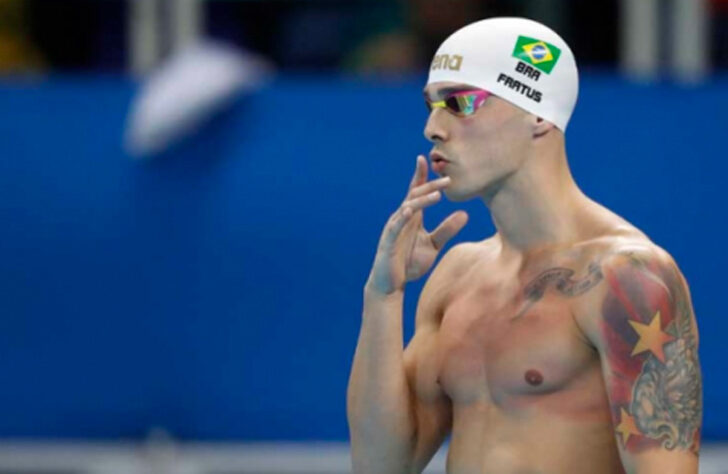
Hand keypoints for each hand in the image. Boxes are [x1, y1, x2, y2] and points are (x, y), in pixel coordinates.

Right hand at [366, 155, 468, 295]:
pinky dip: (402, 217)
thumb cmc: (409, 263)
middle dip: (430, 186)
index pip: (416, 191)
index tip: (428, 159)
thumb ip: (447, 230)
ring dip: (422, 200)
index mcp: (412, 217)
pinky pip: (395, 226)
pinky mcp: (388, 240)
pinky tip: (410, 210)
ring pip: (407, 207)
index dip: (421, 175)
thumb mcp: (433, 245)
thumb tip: (464, 214)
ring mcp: (394, 228)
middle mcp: (402, 218)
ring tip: (438, 195)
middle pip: (415, 195)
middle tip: (448, 179)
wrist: (391, 283)